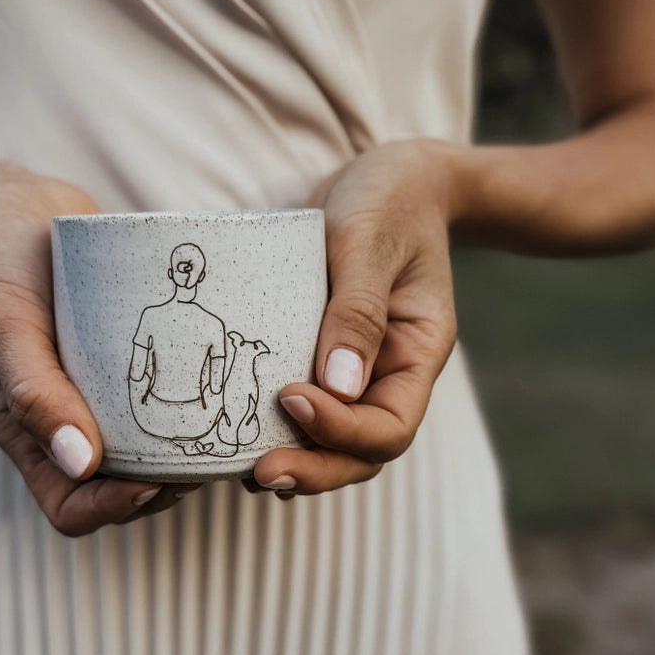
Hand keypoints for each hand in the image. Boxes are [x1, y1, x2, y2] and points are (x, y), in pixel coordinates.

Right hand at [0, 157, 201, 533]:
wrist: (14, 206)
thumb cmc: (1, 260)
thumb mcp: (8, 319)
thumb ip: (33, 391)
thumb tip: (80, 462)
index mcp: (23, 431)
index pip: (70, 508)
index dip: (113, 507)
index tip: (155, 479)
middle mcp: (61, 427)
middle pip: (116, 495)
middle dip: (161, 489)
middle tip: (202, 456)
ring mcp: (93, 402)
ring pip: (142, 463)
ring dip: (179, 461)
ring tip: (215, 432)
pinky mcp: (121, 372)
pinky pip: (153, 414)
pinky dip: (185, 416)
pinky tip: (215, 396)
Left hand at [243, 139, 457, 498]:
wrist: (392, 179)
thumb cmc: (389, 199)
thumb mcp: (370, 240)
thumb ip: (357, 310)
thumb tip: (337, 388)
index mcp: (417, 355)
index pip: (389, 426)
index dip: (341, 430)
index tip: (291, 398)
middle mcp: (389, 378)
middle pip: (361, 455)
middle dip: (313, 470)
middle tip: (258, 474)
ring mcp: (357, 376)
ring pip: (333, 447)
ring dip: (294, 465)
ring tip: (242, 472)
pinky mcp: (321, 364)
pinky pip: (305, 415)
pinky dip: (278, 435)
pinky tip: (237, 442)